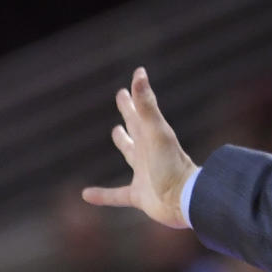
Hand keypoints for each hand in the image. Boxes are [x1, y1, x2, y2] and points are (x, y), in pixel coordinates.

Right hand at [81, 67, 196, 228]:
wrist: (185, 199)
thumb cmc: (172, 165)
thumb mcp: (156, 132)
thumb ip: (146, 105)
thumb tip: (139, 73)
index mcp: (151, 136)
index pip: (139, 112)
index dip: (132, 98)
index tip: (126, 86)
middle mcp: (149, 152)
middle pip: (136, 127)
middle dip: (130, 113)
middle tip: (122, 98)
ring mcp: (146, 173)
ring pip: (131, 154)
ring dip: (124, 143)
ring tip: (116, 133)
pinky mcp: (140, 196)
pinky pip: (117, 195)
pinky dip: (102, 195)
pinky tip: (86, 194)